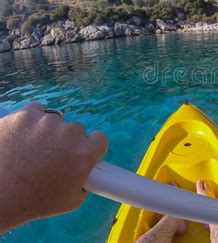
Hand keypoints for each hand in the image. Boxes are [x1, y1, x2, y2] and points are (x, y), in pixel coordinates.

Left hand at [0, 102, 107, 232]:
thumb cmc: (32, 201)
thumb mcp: (71, 200)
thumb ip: (85, 180)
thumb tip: (88, 171)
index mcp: (85, 153)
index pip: (100, 139)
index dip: (90, 147)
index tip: (79, 153)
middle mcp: (70, 133)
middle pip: (75, 130)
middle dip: (65, 141)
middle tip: (49, 157)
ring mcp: (47, 121)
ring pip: (54, 120)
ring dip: (47, 131)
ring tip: (30, 149)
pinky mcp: (25, 114)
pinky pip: (36, 111)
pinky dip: (31, 121)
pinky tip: (22, 136)